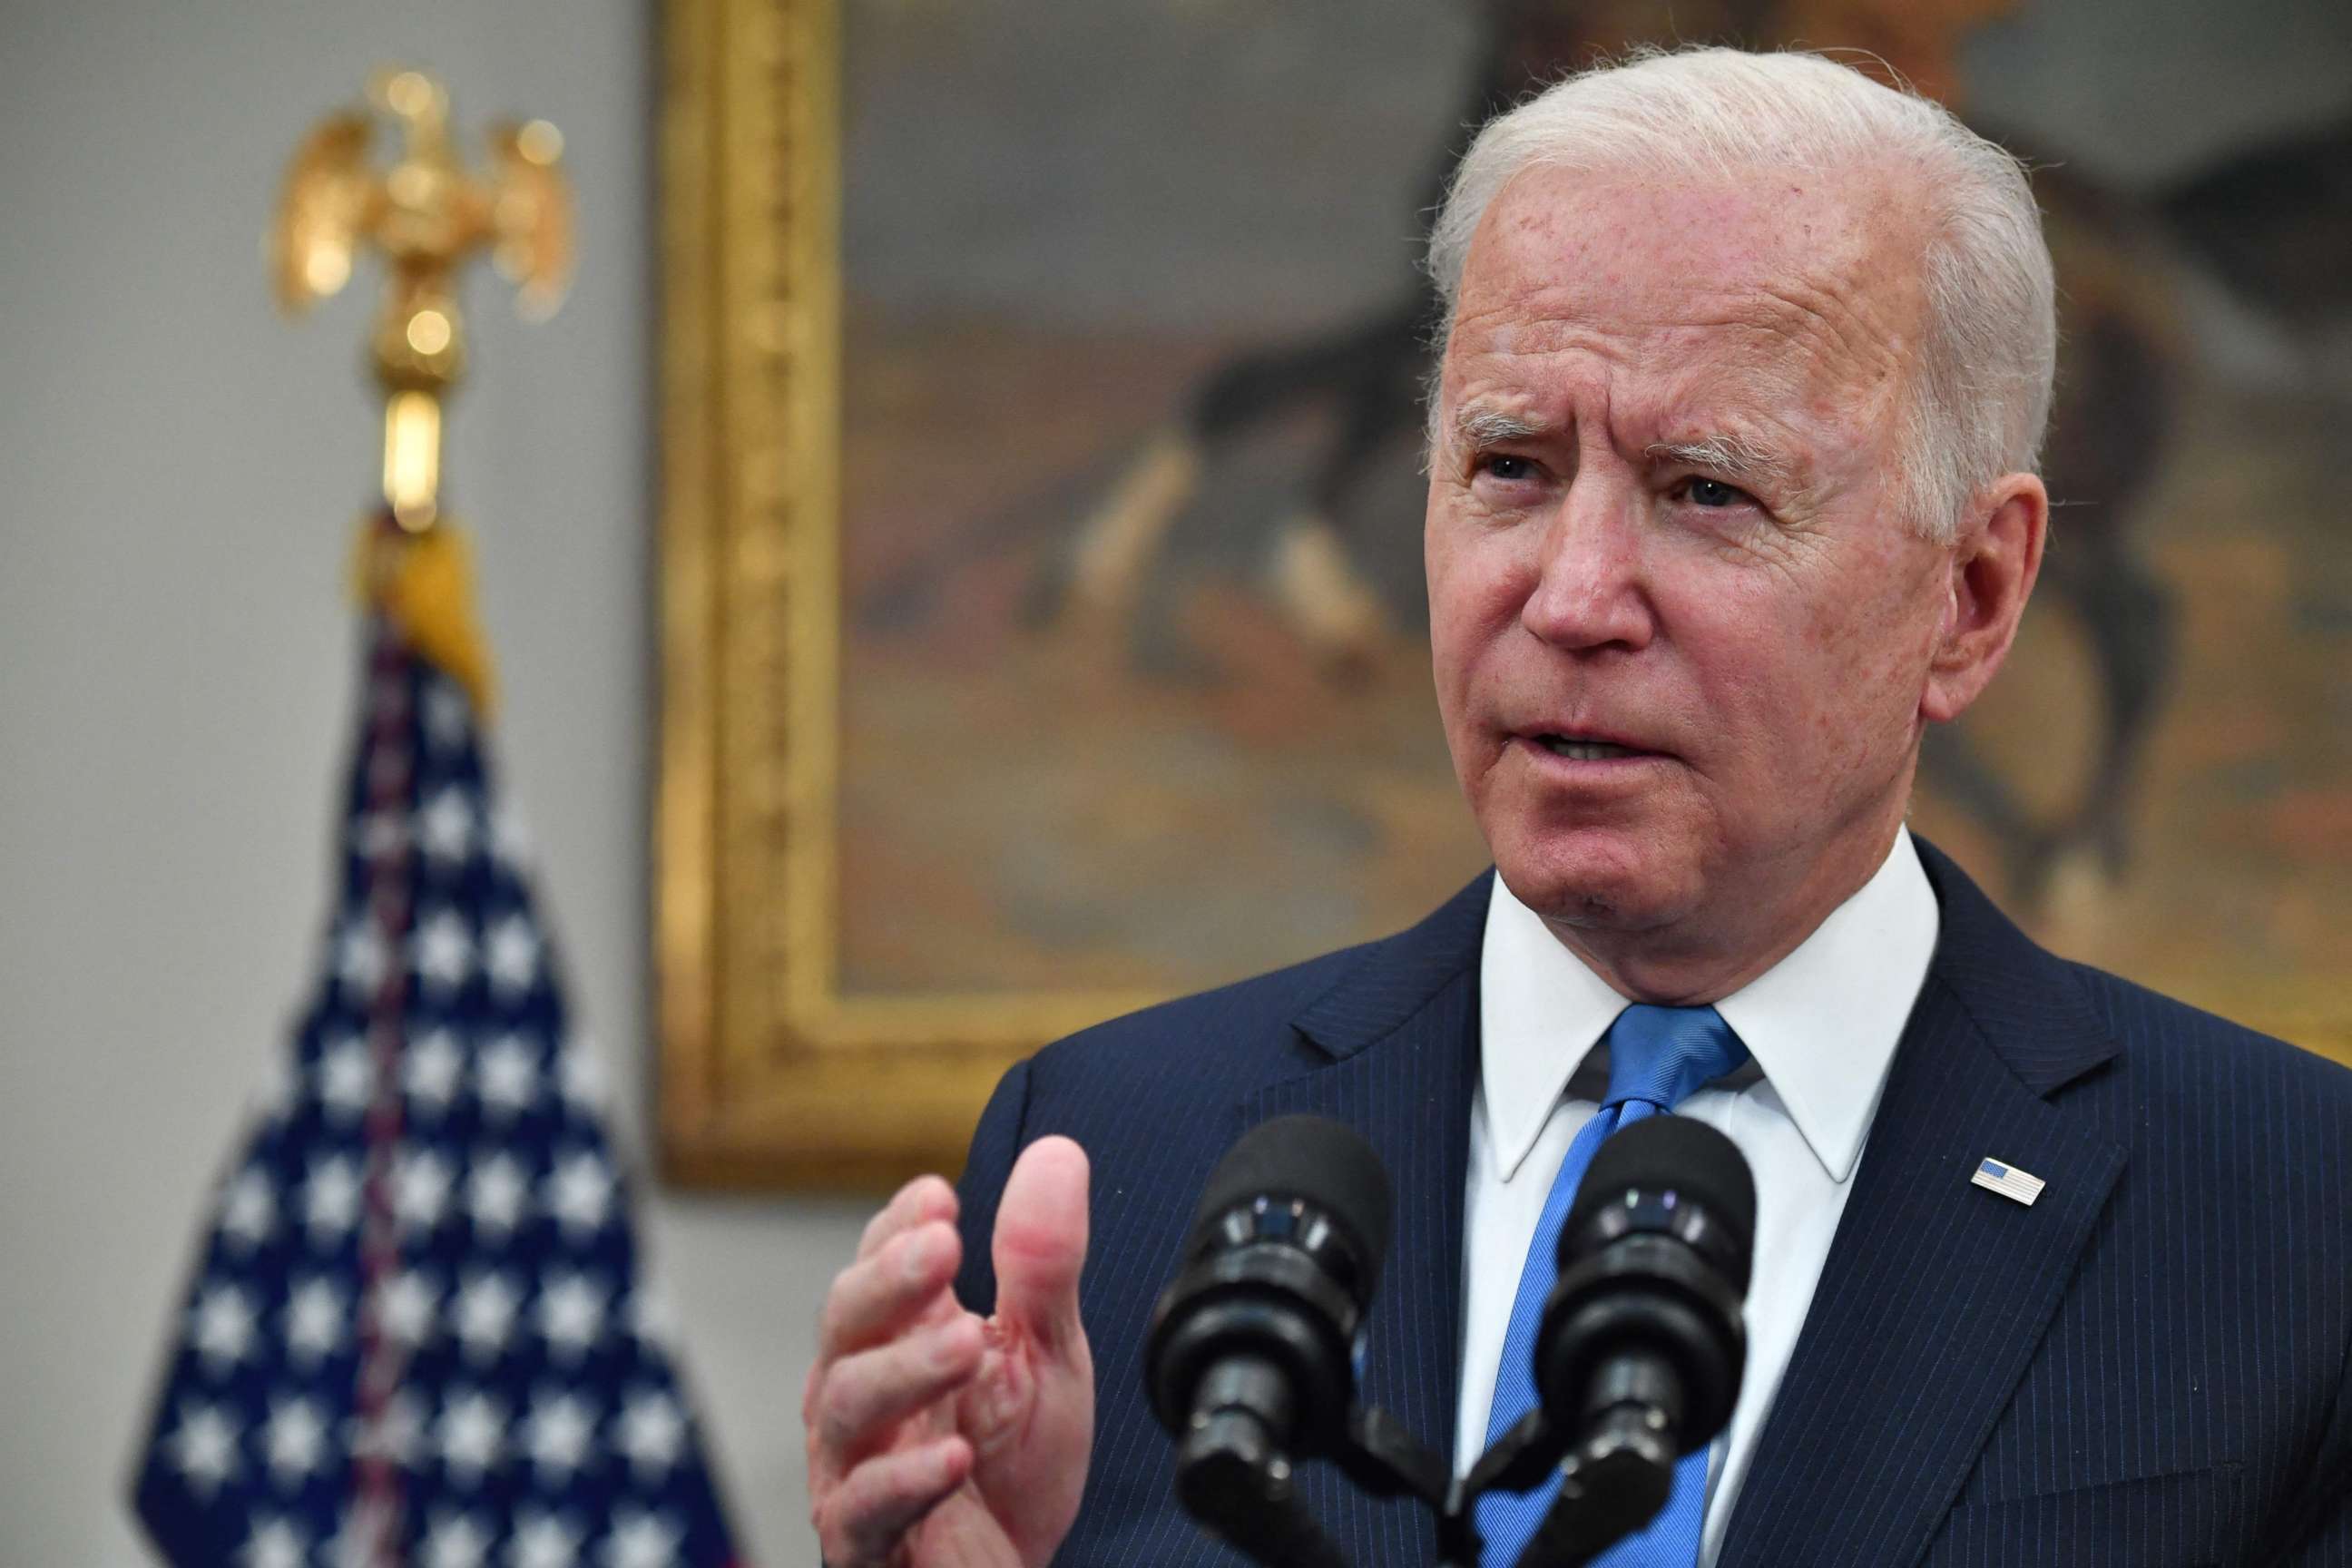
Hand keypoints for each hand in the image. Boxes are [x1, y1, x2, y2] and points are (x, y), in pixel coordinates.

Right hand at [806, 1137, 1093, 1566]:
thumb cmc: (1012, 1464)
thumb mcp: (1045, 1354)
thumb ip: (1042, 1265)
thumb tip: (1056, 1152)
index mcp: (902, 1337)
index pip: (878, 1264)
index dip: (898, 1227)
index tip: (940, 1195)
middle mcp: (865, 1393)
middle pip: (845, 1321)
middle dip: (889, 1279)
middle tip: (942, 1245)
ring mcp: (855, 1466)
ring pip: (847, 1405)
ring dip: (907, 1368)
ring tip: (967, 1343)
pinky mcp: (867, 1542)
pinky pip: (863, 1509)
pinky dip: (904, 1481)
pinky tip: (953, 1456)